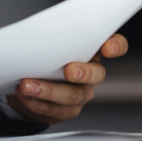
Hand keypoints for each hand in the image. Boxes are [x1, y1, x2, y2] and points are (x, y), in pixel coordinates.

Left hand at [5, 34, 127, 125]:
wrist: (26, 83)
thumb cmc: (41, 55)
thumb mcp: (47, 41)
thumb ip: (49, 35)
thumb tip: (34, 30)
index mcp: (91, 49)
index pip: (115, 44)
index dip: (116, 46)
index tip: (108, 49)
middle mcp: (92, 72)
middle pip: (97, 74)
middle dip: (84, 72)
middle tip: (69, 71)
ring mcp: (82, 92)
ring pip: (73, 95)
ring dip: (49, 91)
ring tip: (27, 85)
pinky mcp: (68, 110)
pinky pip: (56, 110)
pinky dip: (38, 103)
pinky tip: (25, 96)